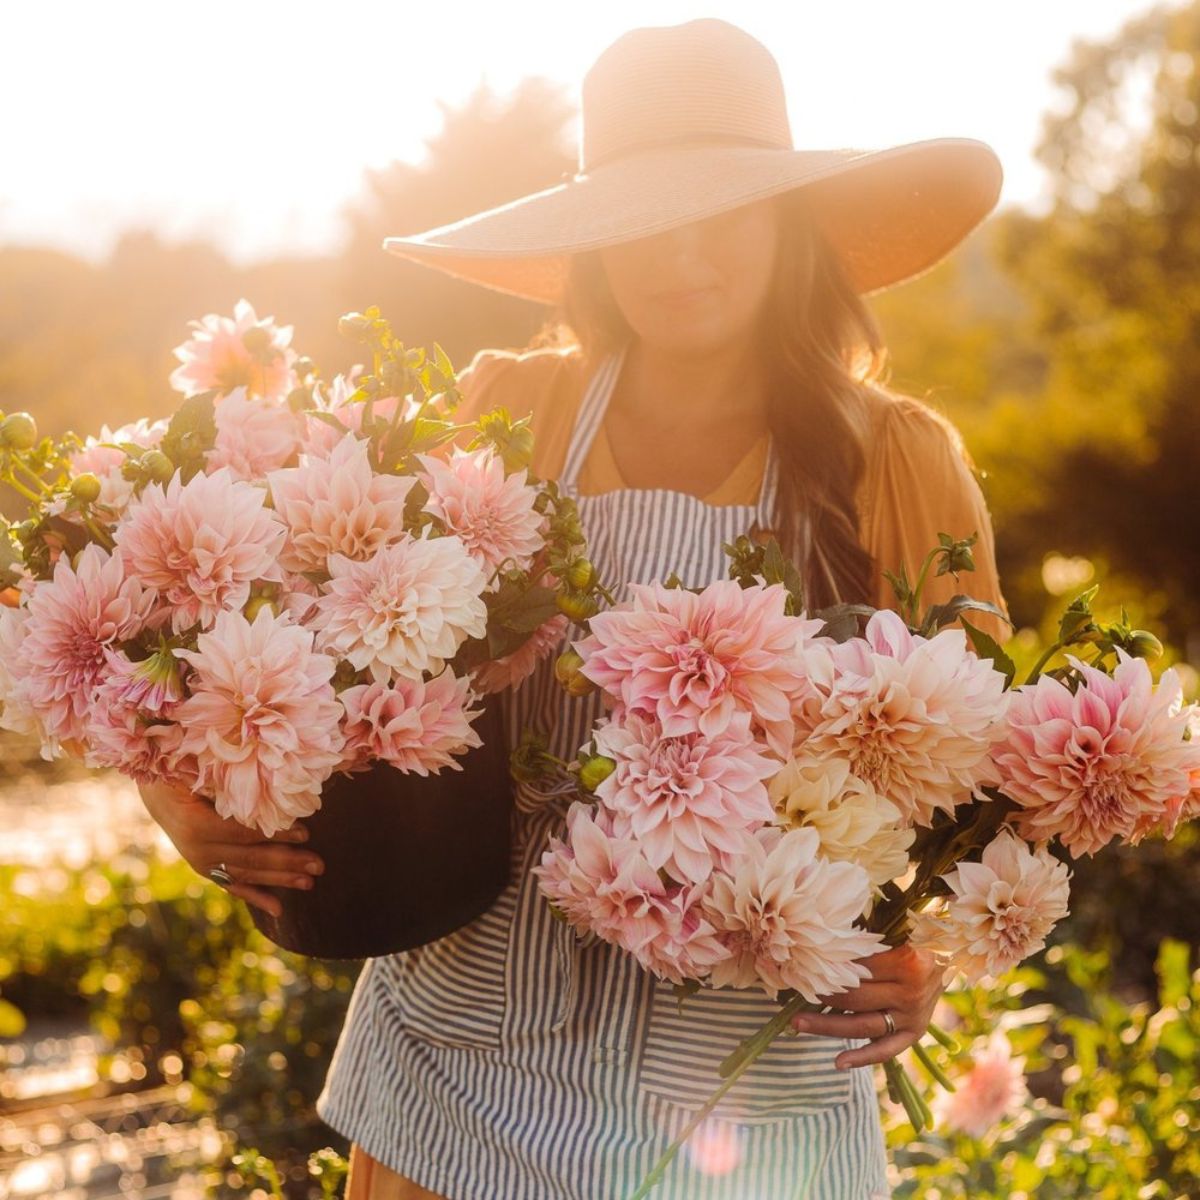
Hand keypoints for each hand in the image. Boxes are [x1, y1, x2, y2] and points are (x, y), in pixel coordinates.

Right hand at [137, 780, 323, 918]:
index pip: (243, 833)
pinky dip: (256, 897)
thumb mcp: (201, 772)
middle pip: (249, 858)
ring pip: (246, 874)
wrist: (158, 793)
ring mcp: (201, 863)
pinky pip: (233, 885)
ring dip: (279, 880)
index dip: (275, 834)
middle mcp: (197, 850)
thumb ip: (230, 782)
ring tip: (309, 882)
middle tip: (318, 865)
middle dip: (287, 862)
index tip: (306, 832)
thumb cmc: (185, 773)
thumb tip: (274, 784)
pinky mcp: (205, 870)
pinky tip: (278, 909)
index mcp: (196, 824)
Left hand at [788, 945, 946, 1068]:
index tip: (802, 969)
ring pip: (863, 1025)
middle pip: (855, 999)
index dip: (828, 971)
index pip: (856, 970)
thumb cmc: (912, 937)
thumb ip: (864, 942)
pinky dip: (862, 1058)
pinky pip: (886, 1050)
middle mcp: (910, 992)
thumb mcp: (893, 932)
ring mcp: (913, 1016)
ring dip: (827, 1026)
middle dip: (821, 998)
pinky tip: (838, 1063)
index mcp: (906, 962)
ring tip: (798, 1024)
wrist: (948, 957)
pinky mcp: (915, 1032)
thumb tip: (821, 948)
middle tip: (792, 997)